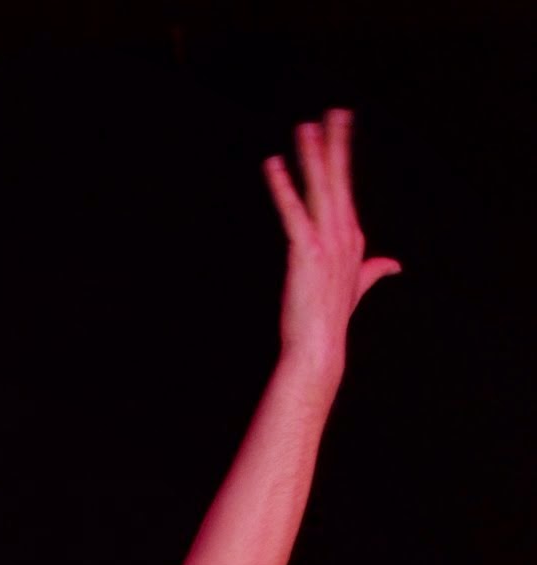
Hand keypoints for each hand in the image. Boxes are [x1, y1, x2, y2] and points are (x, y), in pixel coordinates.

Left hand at [263, 109, 400, 381]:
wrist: (319, 348)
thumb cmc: (329, 321)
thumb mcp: (355, 289)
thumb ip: (373, 271)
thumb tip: (395, 264)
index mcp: (352, 239)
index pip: (346, 190)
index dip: (342, 159)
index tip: (338, 129)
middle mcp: (344, 235)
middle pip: (339, 180)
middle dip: (336, 144)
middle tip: (333, 111)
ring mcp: (327, 242)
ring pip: (320, 188)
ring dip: (313, 155)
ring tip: (306, 126)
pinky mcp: (306, 252)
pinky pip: (292, 211)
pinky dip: (283, 187)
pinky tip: (274, 165)